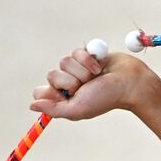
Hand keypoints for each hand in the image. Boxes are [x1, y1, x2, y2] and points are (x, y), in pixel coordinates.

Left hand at [29, 48, 156, 119]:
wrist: (129, 82)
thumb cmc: (106, 98)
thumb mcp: (77, 108)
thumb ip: (54, 109)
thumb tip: (31, 105)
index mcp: (63, 100)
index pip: (41, 92)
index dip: (50, 92)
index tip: (65, 95)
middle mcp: (68, 84)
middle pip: (52, 75)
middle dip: (72, 81)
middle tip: (87, 87)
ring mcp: (77, 69)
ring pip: (64, 61)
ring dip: (82, 69)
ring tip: (97, 76)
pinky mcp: (85, 56)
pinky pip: (76, 51)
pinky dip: (88, 58)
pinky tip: (99, 65)